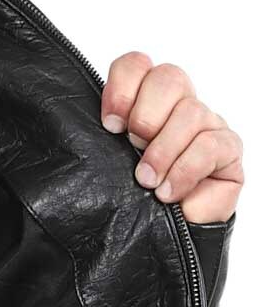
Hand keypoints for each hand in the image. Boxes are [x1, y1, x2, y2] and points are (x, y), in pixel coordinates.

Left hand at [100, 53, 242, 223]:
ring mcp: (207, 125)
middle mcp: (178, 107)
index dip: (123, 87)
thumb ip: (98, 142)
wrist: (161, 240)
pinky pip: (211, 145)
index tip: (110, 124)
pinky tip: (168, 192)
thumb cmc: (132, 200)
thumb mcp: (108, 166)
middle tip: (133, 147)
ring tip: (147, 180)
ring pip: (191, 112)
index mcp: (146, 103)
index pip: (137, 65)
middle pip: (169, 77)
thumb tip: (79, 131)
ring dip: (163, 150)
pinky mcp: (227, 150)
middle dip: (145, 115)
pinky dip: (185, 170)